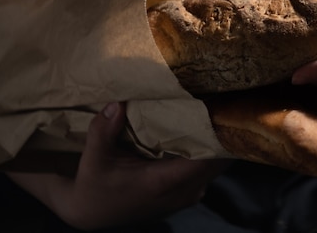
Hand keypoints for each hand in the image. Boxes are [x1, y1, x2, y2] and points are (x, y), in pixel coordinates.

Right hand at [8, 102, 230, 229]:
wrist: (93, 212)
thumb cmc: (95, 185)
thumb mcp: (93, 159)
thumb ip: (103, 131)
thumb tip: (116, 103)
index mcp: (162, 182)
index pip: (204, 160)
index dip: (216, 137)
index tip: (221, 111)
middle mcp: (181, 192)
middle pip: (218, 162)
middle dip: (222, 136)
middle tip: (222, 105)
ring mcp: (188, 196)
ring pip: (216, 168)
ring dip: (218, 144)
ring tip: (218, 115)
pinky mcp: (188, 195)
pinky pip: (209, 172)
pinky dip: (212, 154)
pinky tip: (206, 134)